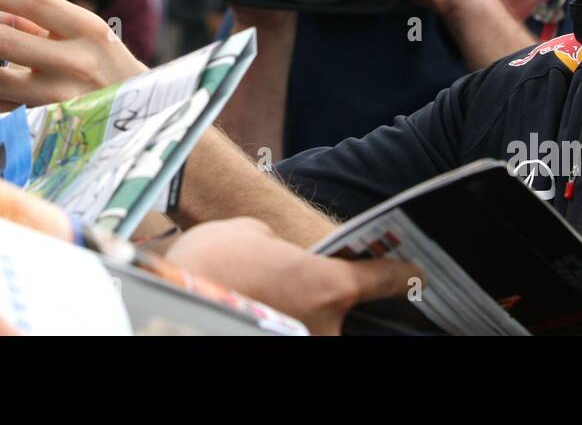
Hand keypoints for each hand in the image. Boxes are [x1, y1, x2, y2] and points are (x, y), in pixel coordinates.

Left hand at [0, 0, 146, 108]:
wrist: (142, 120)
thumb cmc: (111, 71)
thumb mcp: (89, 39)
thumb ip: (46, 26)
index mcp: (87, 29)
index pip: (34, 1)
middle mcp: (75, 62)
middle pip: (5, 42)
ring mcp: (61, 98)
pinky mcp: (49, 126)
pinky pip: (4, 109)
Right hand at [165, 217, 420, 335]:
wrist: (168, 299)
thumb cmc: (208, 263)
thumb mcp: (253, 235)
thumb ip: (283, 245)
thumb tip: (283, 254)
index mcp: (330, 286)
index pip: (386, 280)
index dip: (402, 273)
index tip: (413, 273)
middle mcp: (325, 327)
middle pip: (347, 312)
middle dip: (332, 299)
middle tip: (302, 283)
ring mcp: (302, 343)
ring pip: (316, 327)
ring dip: (301, 313)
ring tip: (266, 293)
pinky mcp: (277, 346)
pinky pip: (293, 328)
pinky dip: (283, 318)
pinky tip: (261, 305)